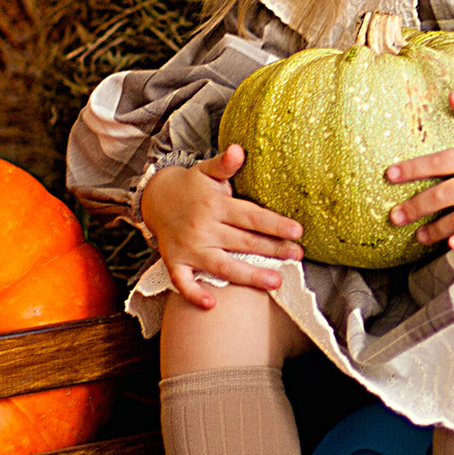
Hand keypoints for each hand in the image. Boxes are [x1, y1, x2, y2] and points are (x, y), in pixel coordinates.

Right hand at [143, 145, 305, 309]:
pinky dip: (194, 294)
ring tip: (275, 281)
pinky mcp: (175, 262)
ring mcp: (189, 247)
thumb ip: (224, 164)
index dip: (275, 224)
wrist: (155, 198)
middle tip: (298, 256)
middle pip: (244, 242)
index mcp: (215, 205)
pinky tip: (212, 304)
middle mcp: (203, 228)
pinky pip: (183, 282)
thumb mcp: (207, 170)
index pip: (251, 216)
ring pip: (222, 266)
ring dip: (249, 276)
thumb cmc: (191, 187)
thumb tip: (238, 150)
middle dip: (273, 250)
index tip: (298, 231)